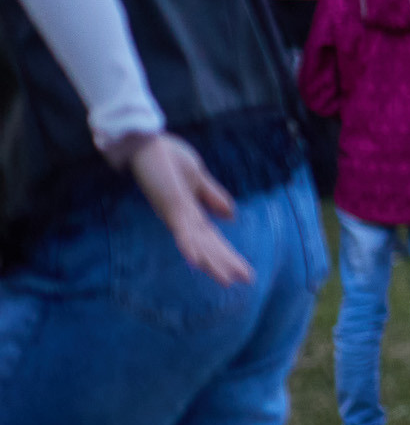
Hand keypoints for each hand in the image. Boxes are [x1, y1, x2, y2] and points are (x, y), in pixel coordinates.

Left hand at [121, 133, 251, 286]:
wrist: (146, 142)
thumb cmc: (167, 157)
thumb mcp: (198, 176)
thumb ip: (213, 196)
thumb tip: (232, 216)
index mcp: (191, 211)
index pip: (213, 238)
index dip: (229, 254)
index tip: (245, 271)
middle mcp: (183, 218)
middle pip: (210, 245)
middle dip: (227, 263)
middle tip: (249, 281)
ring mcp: (176, 214)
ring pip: (198, 244)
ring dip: (213, 262)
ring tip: (228, 280)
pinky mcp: (171, 206)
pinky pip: (181, 230)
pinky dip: (188, 246)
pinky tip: (195, 262)